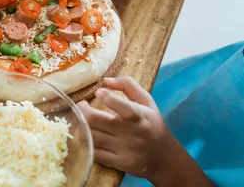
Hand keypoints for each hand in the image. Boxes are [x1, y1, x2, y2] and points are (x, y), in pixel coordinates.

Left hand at [77, 77, 211, 185]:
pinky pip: (95, 152)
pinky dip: (86, 142)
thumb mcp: (146, 101)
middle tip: (81, 105)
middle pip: (98, 121)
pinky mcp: (117, 163)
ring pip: (93, 136)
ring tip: (80, 117)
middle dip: (84, 110)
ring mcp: (123, 150)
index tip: (98, 92)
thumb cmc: (152, 124)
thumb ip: (128, 85)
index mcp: (140, 116)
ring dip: (82, 125)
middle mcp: (130, 134)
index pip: (125, 109)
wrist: (164, 158)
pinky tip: (85, 133)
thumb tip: (106, 80)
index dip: (110, 99)